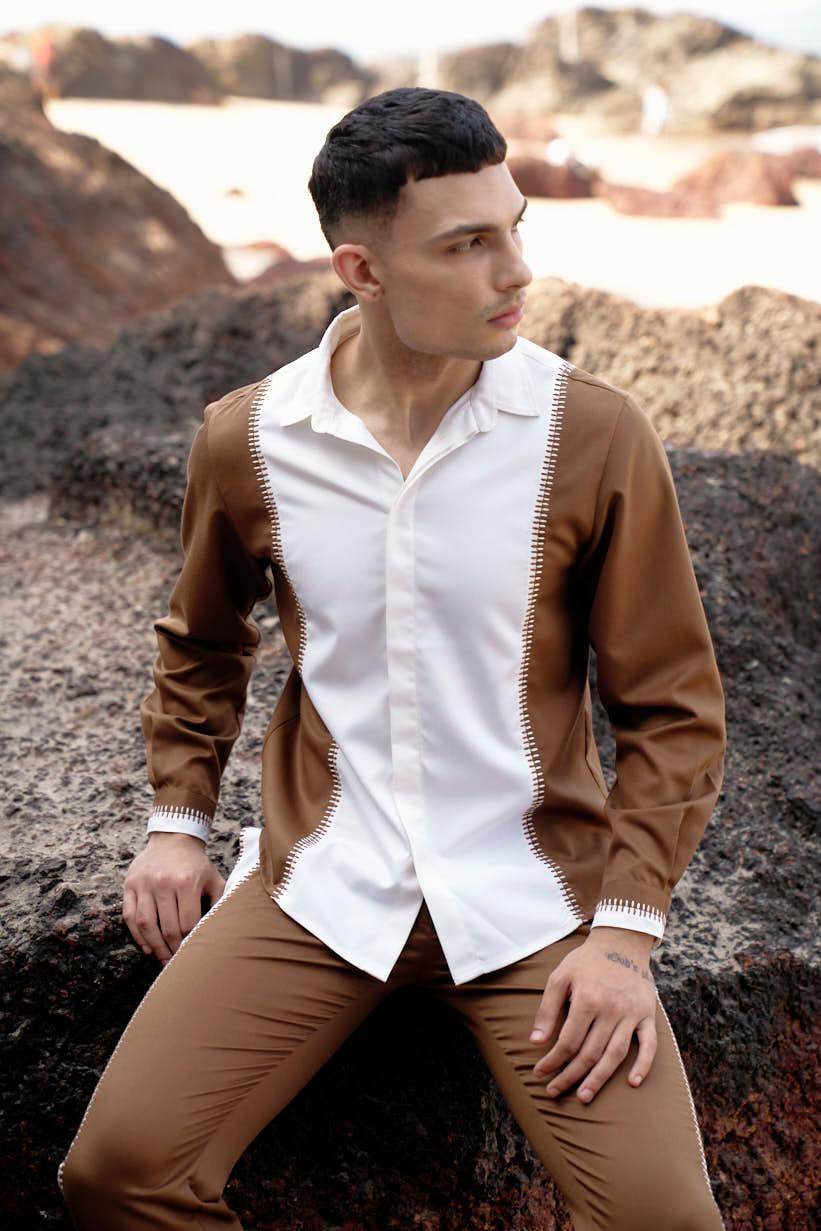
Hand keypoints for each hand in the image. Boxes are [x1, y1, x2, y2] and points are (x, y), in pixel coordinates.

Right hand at [122, 833, 225, 964]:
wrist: (173, 838)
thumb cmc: (196, 864)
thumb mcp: (214, 879)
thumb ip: (219, 902)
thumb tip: (220, 931)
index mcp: (186, 882)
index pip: (187, 923)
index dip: (189, 942)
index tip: (193, 953)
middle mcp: (163, 883)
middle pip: (167, 927)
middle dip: (172, 950)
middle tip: (176, 964)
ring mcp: (144, 884)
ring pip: (145, 924)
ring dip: (154, 947)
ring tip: (161, 960)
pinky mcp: (129, 885)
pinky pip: (129, 916)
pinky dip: (137, 935)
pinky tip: (147, 947)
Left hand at [529, 927, 657, 1103]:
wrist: (621, 941)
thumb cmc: (586, 961)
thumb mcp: (560, 976)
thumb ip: (547, 1008)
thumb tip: (536, 1042)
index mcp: (587, 999)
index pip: (568, 1041)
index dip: (553, 1061)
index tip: (540, 1073)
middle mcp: (610, 1009)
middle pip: (589, 1053)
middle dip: (570, 1076)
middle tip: (555, 1091)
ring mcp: (631, 1013)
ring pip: (615, 1055)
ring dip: (599, 1078)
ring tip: (584, 1096)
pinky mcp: (647, 1014)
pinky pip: (649, 1044)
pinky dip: (643, 1064)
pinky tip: (632, 1082)